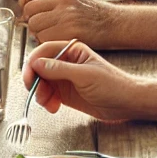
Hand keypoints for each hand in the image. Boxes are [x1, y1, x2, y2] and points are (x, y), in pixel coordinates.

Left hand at [19, 0, 119, 46]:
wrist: (115, 22)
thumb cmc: (94, 13)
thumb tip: (29, 8)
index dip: (24, 7)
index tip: (29, 14)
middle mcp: (62, 0)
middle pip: (29, 12)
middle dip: (31, 22)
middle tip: (41, 28)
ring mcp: (65, 15)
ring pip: (35, 26)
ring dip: (38, 33)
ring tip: (50, 34)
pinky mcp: (69, 31)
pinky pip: (45, 38)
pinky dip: (47, 42)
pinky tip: (57, 40)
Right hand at [23, 39, 137, 120]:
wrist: (127, 104)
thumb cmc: (113, 85)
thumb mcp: (85, 75)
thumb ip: (59, 69)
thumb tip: (37, 63)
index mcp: (71, 50)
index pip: (44, 51)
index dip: (33, 62)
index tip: (29, 76)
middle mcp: (65, 62)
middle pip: (39, 67)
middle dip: (34, 80)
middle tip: (35, 92)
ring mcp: (64, 78)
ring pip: (41, 82)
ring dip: (40, 93)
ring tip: (48, 103)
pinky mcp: (65, 93)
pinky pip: (48, 94)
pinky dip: (46, 101)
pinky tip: (53, 107)